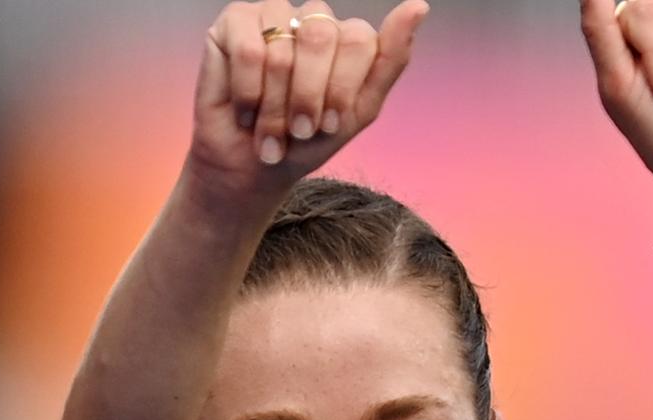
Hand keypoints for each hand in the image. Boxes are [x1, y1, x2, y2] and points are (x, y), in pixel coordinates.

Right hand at [186, 0, 429, 202]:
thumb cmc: (305, 142)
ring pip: (283, 48)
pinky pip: (249, 49)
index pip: (359, 40)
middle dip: (309, 96)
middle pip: (322, 36)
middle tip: (299, 130)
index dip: (341, 89)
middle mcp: (312, 18)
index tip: (330, 125)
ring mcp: (273, 15)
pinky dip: (249, 92)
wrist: (253, 169)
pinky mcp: (234, 23)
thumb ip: (391, 59)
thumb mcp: (359, 111)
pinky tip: (245, 111)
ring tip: (267, 129)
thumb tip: (418, 6)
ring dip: (275, 105)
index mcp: (347, 36)